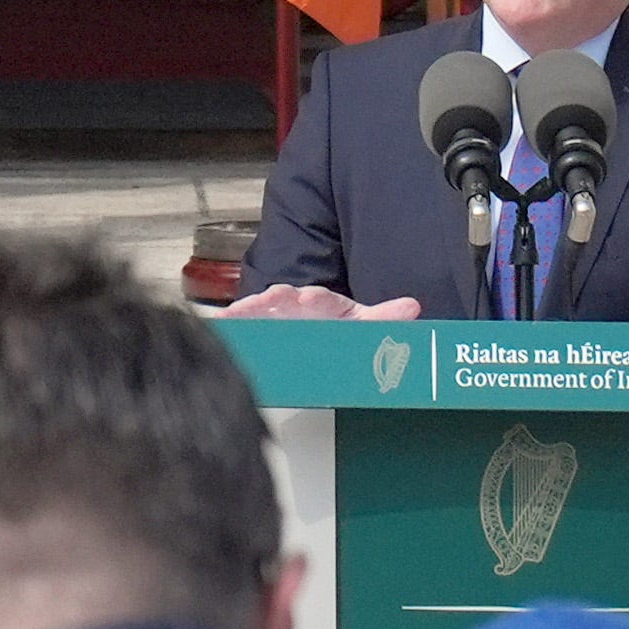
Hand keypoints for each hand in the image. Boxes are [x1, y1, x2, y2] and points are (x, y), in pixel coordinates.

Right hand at [219, 284, 419, 320]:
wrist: (309, 329)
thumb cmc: (332, 325)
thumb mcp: (358, 324)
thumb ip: (382, 319)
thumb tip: (411, 308)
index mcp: (319, 302)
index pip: (318, 299)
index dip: (314, 299)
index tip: (309, 299)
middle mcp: (291, 305)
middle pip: (281, 300)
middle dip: (276, 300)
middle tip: (271, 300)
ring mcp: (268, 316)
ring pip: (256, 311)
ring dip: (246, 311)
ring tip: (235, 315)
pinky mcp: (250, 328)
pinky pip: (236, 325)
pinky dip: (225, 324)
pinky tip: (216, 326)